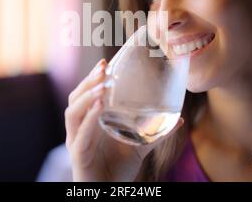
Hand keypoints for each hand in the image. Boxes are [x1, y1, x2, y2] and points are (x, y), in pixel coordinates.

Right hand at [65, 58, 183, 180]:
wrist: (109, 194)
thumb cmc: (119, 169)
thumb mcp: (139, 147)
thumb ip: (155, 133)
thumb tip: (179, 119)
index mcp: (89, 123)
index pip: (85, 95)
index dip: (92, 79)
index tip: (105, 63)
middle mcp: (79, 130)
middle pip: (75, 98)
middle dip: (88, 82)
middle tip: (103, 68)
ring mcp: (76, 142)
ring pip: (72, 113)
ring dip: (86, 96)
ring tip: (103, 86)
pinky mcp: (78, 156)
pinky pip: (80, 135)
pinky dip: (88, 119)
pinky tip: (99, 107)